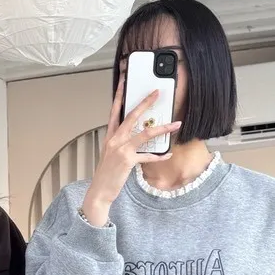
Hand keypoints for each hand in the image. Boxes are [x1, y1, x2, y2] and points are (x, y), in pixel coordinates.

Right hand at [81, 88, 181, 225]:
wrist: (99, 191)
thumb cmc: (107, 174)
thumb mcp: (111, 154)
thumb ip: (122, 142)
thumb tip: (138, 135)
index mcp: (110, 136)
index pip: (115, 111)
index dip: (120, 95)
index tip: (125, 82)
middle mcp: (114, 139)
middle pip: (132, 116)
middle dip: (145, 103)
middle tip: (156, 93)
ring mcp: (120, 149)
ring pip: (145, 133)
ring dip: (163, 128)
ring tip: (175, 124)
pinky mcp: (127, 161)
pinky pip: (148, 156)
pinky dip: (160, 156)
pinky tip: (168, 154)